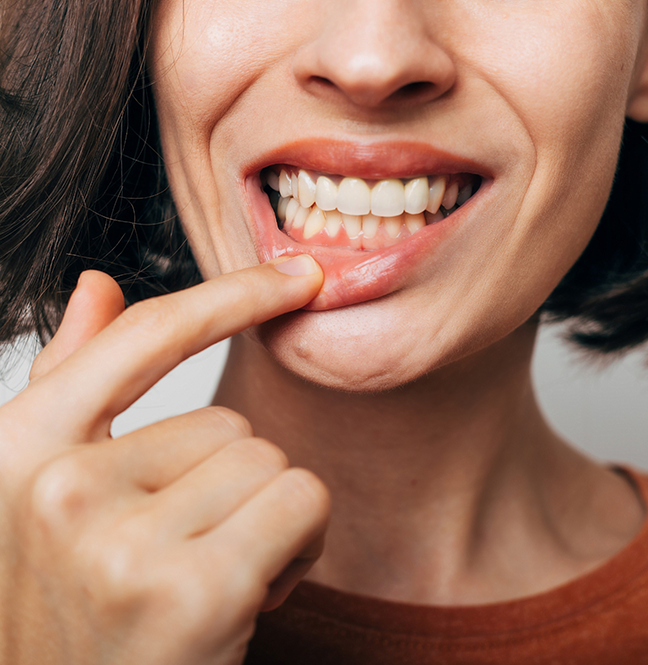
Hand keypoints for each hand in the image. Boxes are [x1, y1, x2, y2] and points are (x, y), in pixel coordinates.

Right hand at [0, 257, 329, 664]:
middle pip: (230, 420)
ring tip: (212, 577)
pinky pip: (302, 502)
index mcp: (22, 449)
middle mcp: (59, 488)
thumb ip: (74, 380)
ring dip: (266, 518)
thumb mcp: (59, 491)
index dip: (233, 294)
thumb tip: (96, 285)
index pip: (145, 336)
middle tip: (192, 551)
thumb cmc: (89, 604)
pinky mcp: (193, 589)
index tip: (299, 274)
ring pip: (270, 462)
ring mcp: (119, 541)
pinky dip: (300, 545)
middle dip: (235, 484)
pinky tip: (246, 598)